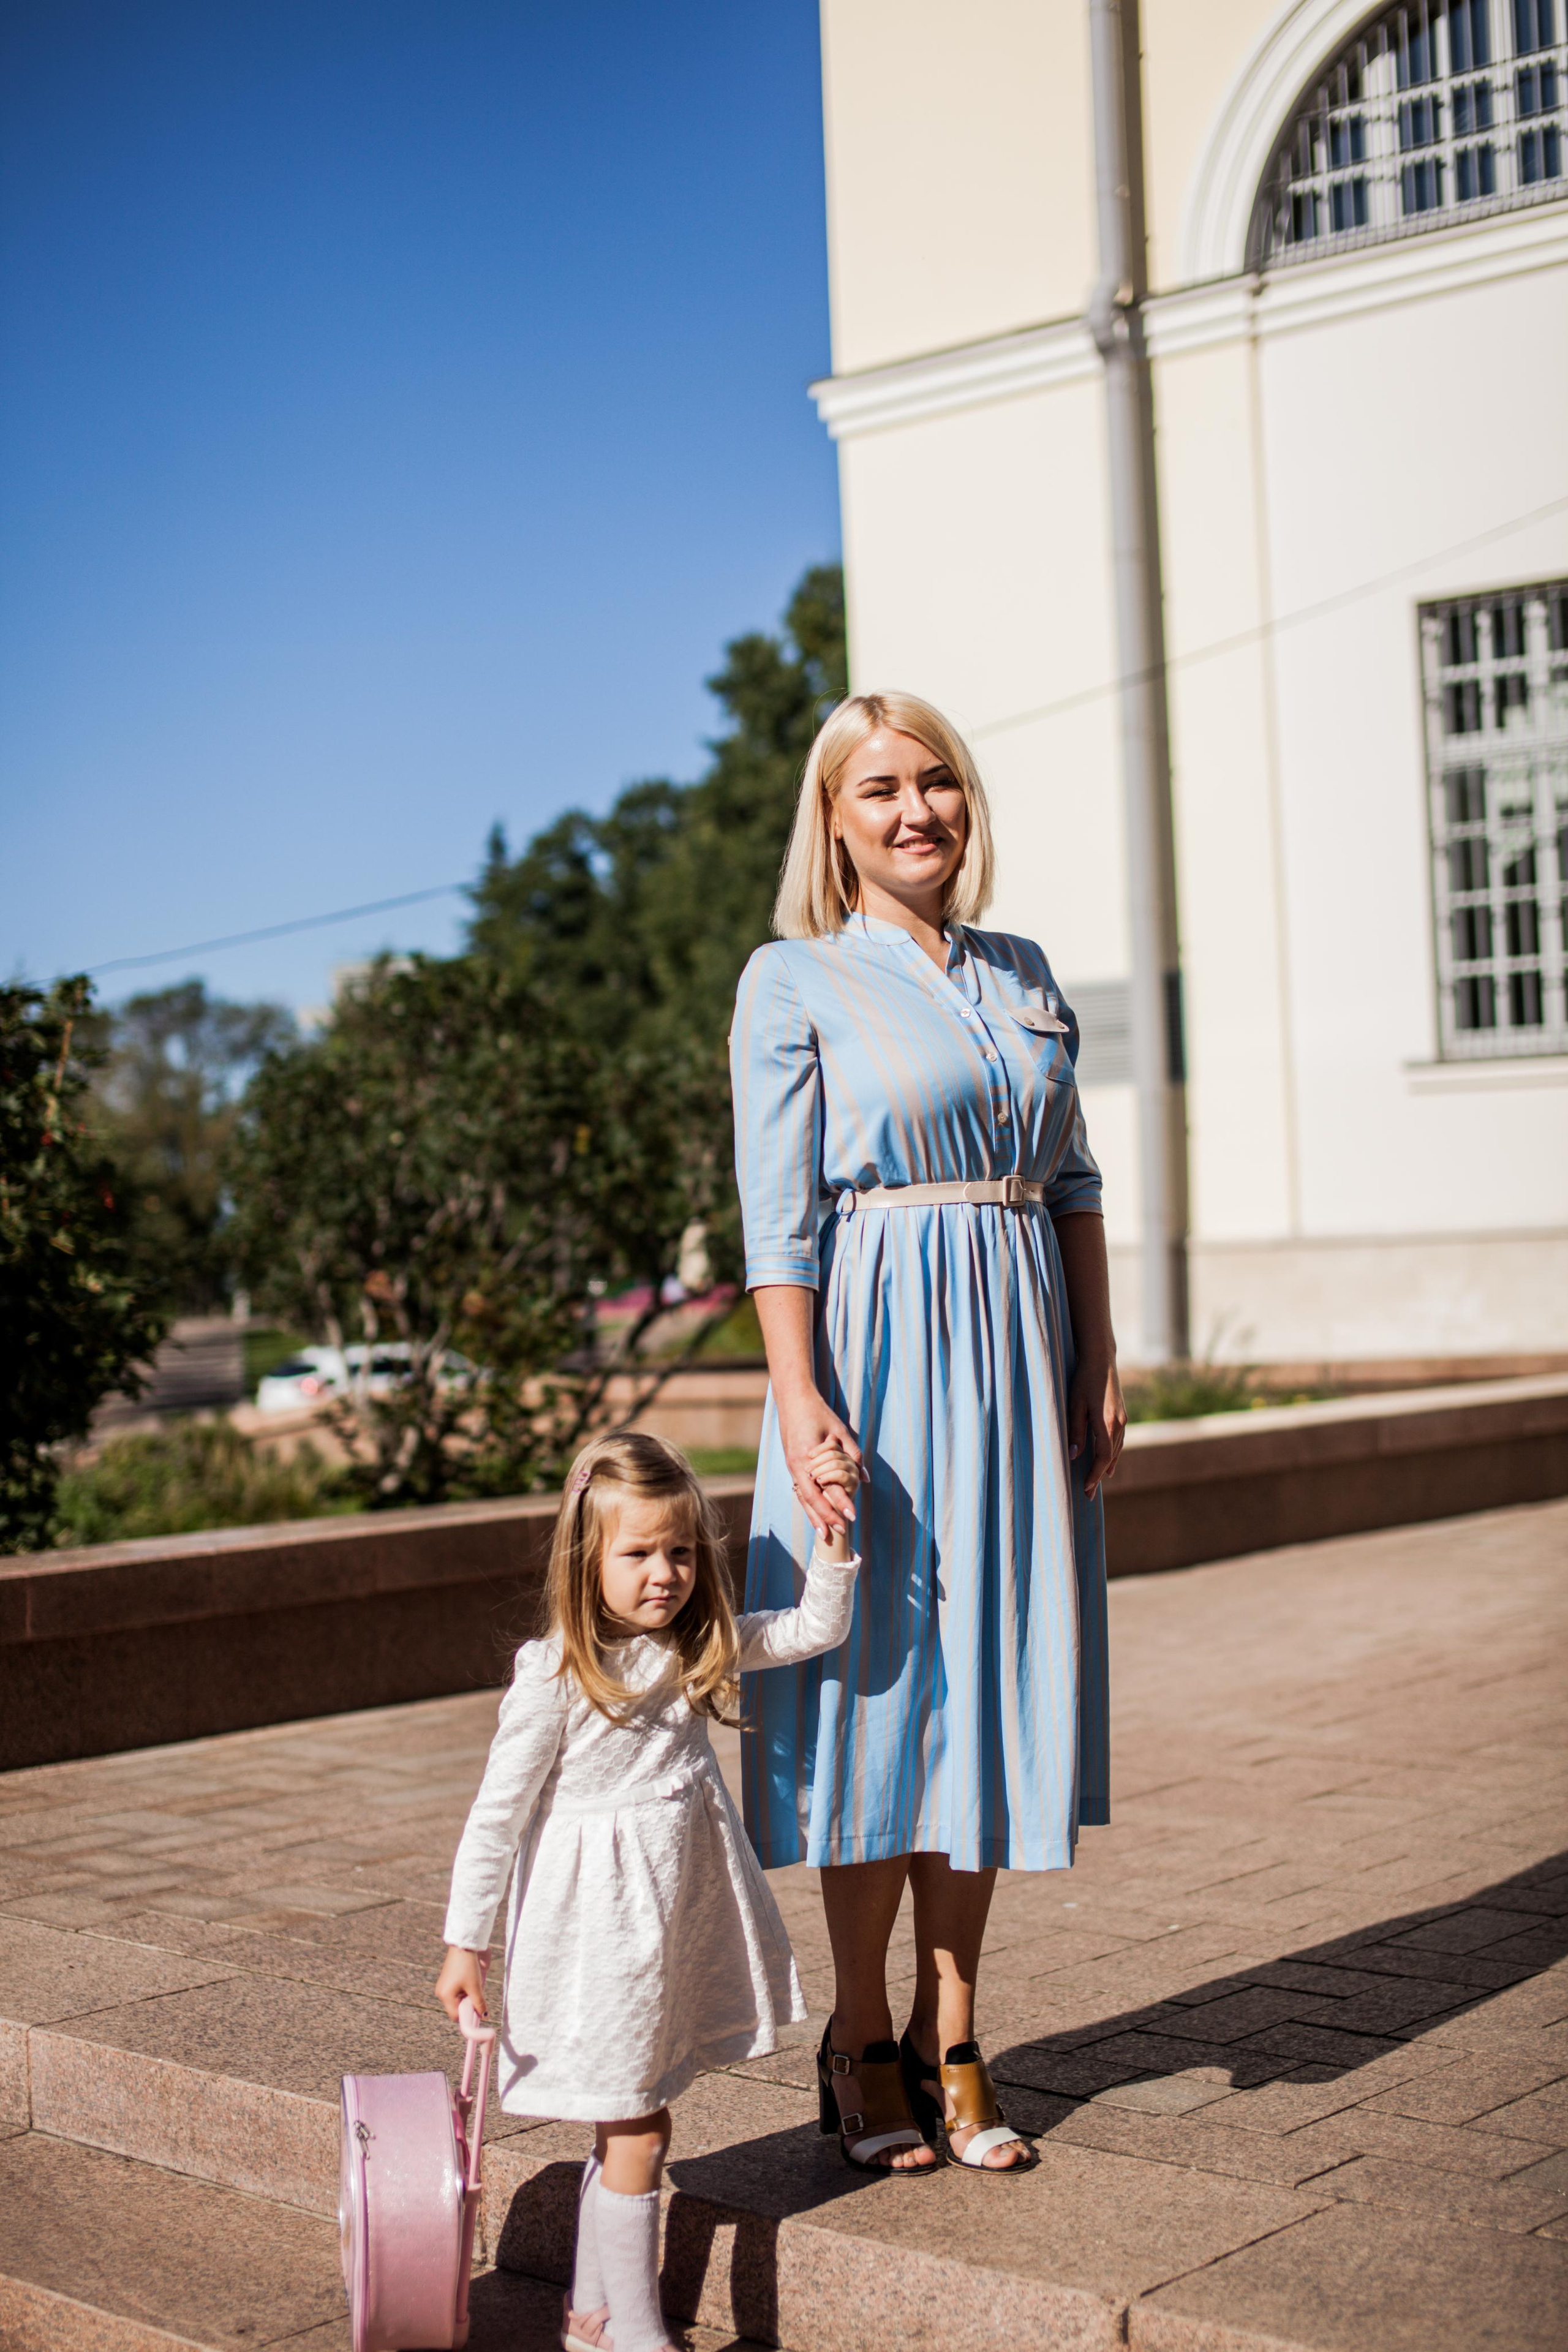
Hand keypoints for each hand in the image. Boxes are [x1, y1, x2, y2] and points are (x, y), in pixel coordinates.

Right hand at [435, 1944, 486, 2022]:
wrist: (464, 1945)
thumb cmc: (468, 1966)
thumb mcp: (475, 1986)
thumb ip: (479, 2003)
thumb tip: (485, 2016)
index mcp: (445, 1996)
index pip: (456, 2016)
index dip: (468, 2017)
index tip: (479, 2014)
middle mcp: (441, 1993)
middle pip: (456, 2008)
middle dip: (468, 2006)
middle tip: (478, 1997)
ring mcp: (443, 1986)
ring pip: (457, 2000)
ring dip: (466, 1998)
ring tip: (474, 1987)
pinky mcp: (446, 1980)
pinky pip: (455, 1992)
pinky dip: (464, 1991)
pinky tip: (470, 1982)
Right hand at [777, 1388, 863, 1538]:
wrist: (793, 1397)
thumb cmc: (818, 1412)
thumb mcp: (839, 1430)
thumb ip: (853, 1454)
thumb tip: (866, 1478)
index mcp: (806, 1458)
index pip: (823, 1489)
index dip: (837, 1505)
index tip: (852, 1516)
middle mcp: (796, 1465)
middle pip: (809, 1500)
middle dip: (825, 1517)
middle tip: (841, 1532)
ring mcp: (791, 1465)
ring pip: (802, 1496)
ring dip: (814, 1514)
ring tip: (824, 1532)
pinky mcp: (792, 1462)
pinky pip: (800, 1488)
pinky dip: (808, 1503)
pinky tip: (815, 1513)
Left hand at [809, 1441, 862, 1500]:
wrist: (828, 1508)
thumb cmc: (818, 1487)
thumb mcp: (815, 1469)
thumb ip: (818, 1456)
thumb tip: (829, 1438)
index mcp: (840, 1454)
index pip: (832, 1443)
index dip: (820, 1448)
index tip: (808, 1455)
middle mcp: (848, 1460)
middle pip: (834, 1452)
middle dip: (818, 1460)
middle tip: (807, 1469)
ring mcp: (853, 1470)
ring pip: (836, 1463)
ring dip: (821, 1470)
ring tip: (811, 1476)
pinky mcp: (854, 1482)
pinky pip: (841, 1474)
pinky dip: (828, 1476)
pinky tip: (820, 1481)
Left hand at [1069, 1357, 1125, 1500]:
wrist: (1101, 1359)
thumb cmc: (1083, 1380)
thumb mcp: (1074, 1405)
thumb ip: (1075, 1431)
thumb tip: (1074, 1456)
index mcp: (1106, 1423)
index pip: (1102, 1458)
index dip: (1094, 1475)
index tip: (1085, 1489)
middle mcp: (1119, 1424)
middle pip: (1110, 1458)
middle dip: (1098, 1477)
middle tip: (1088, 1495)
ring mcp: (1123, 1420)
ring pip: (1116, 1451)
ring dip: (1106, 1468)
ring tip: (1096, 1483)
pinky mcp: (1122, 1416)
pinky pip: (1119, 1442)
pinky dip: (1113, 1456)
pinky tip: (1109, 1465)